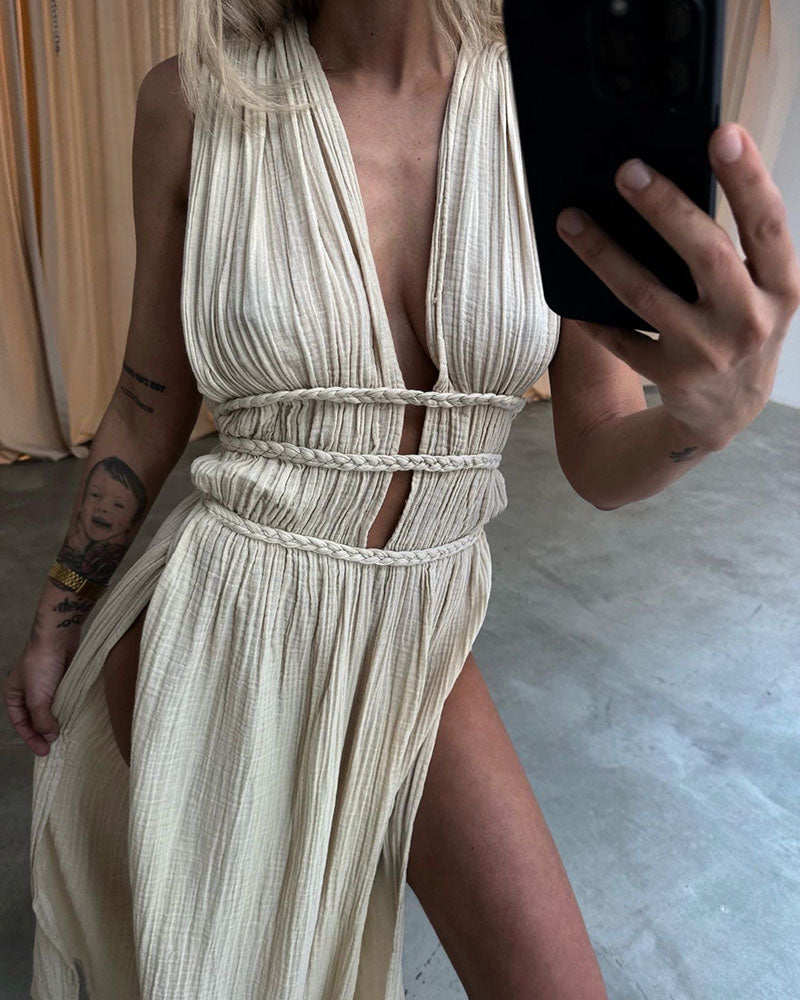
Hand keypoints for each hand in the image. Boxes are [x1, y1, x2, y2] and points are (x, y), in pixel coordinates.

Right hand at [4, 631, 77, 755]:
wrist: (59, 636)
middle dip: (42, 733)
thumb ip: (41, 719)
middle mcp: (28, 691)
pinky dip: (66, 710)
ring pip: (49, 710)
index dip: (30, 738)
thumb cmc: (41, 663)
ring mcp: (45, 685)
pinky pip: (62, 700)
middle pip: (34, 718)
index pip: (19, 722)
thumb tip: (49, 735)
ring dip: (56, 722)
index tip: (43, 751)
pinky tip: (73, 719)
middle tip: (54, 747)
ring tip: (65, 737)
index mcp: (13, 694)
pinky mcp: (61, 680)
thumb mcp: (37, 697)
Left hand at [555, 123, 799, 450]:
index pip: (767, 224)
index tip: (722, 130)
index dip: (747, 177)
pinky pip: (620, 338)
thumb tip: (666, 184)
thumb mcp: (756, 290)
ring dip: (603, 253)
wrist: (727, 411)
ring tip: (569, 220)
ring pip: (645, 294)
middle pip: (704, 254)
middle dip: (664, 207)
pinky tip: (565, 289)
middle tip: (625, 169)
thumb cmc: (739, 326)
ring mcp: (707, 353)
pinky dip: (590, 315)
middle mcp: (749, 320)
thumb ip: (732, 248)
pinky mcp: (669, 377)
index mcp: (780, 287)